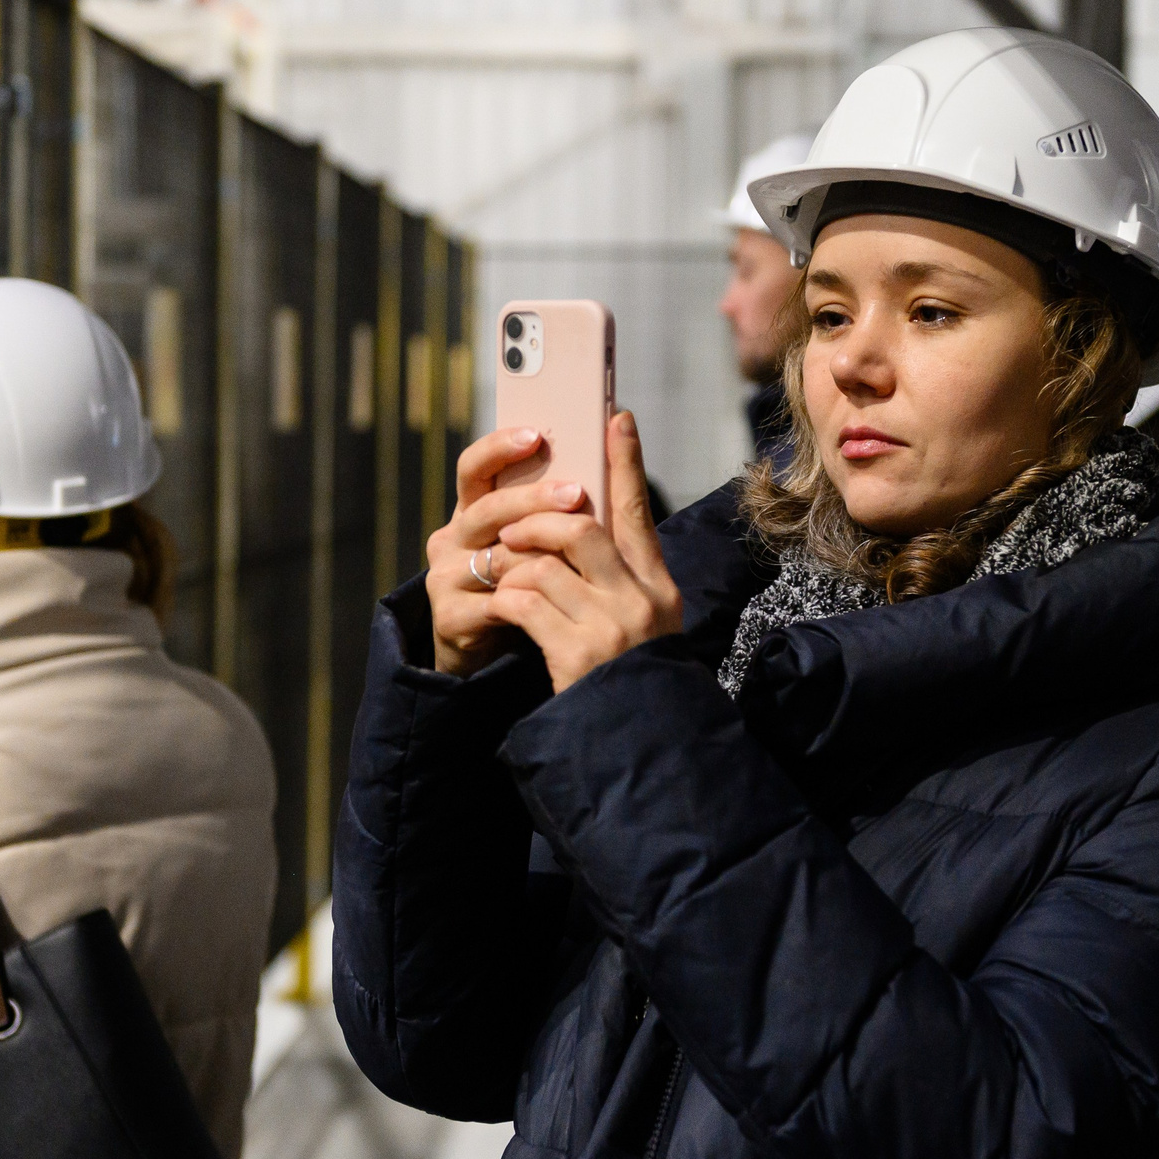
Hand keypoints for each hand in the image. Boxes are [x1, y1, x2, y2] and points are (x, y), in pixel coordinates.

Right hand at [426, 428, 591, 675]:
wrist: (493, 660)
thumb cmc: (529, 591)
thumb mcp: (539, 546)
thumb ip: (554, 512)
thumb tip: (603, 460)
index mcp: (473, 512)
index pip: (473, 468)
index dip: (498, 448)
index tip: (535, 434)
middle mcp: (452, 538)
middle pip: (488, 508)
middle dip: (534, 498)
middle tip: (576, 492)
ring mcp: (445, 577)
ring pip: (495, 556)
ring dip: (540, 553)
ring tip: (578, 552)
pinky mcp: (449, 617)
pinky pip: (495, 603)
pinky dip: (530, 600)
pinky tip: (561, 599)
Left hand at [487, 411, 682, 693]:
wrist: (641, 740)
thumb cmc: (633, 677)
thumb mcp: (646, 623)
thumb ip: (622, 579)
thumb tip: (581, 527)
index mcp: (658, 587)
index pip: (638, 512)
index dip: (626, 462)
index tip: (616, 418)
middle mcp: (639, 601)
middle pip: (582, 530)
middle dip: (538, 521)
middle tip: (513, 527)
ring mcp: (610, 628)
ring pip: (544, 566)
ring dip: (512, 565)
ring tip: (500, 574)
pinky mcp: (576, 654)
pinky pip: (525, 604)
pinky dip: (506, 599)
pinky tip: (500, 608)